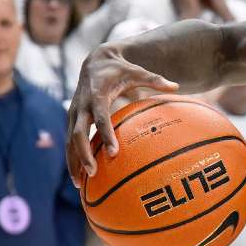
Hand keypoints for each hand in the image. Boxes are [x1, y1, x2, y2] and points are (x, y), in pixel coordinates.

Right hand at [67, 46, 179, 184]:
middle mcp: (81, 106)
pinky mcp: (72, 119)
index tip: (114, 153)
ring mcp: (74, 114)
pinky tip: (78, 178)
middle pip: (77, 134)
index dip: (106, 135)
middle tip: (94, 172)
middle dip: (83, 154)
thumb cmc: (120, 69)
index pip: (101, 119)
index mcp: (96, 96)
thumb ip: (154, 79)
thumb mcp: (137, 72)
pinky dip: (72, 159)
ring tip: (79, 184)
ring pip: (69, 141)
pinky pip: (69, 142)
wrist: (94, 62)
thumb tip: (176, 86)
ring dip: (73, 161)